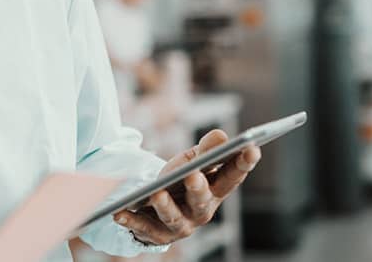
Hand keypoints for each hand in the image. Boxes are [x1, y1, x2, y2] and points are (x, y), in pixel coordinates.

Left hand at [115, 130, 260, 245]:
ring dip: (166, 206)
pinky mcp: (156, 234)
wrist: (156, 207)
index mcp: (215, 191)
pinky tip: (119, 212)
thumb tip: (221, 136)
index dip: (243, 163)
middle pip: (202, 201)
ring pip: (174, 218)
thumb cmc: (179, 180)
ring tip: (156, 194)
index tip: (252, 147)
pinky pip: (143, 228)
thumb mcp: (191, 161)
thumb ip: (205, 150)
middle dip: (198, 189)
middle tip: (193, 176)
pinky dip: (131, 221)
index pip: (232, 177)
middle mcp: (201, 211)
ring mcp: (180, 225)